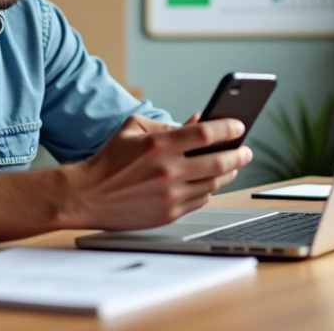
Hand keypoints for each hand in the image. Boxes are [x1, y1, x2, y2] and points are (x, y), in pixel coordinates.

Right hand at [62, 114, 252, 229]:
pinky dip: (208, 189)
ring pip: (214, 184)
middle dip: (239, 154)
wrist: (87, 196)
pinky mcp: (169, 213)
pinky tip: (208, 182)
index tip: (239, 126)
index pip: (206, 134)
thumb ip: (169, 124)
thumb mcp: (134, 129)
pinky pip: (201, 200)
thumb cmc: (109, 160)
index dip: (228, 128)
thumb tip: (200, 119)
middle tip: (245, 151)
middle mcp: (167, 171)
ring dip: (228, 173)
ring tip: (231, 165)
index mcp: (159, 145)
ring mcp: (170, 195)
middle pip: (219, 162)